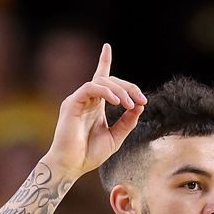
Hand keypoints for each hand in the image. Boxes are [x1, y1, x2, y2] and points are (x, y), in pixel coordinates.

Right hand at [43, 43, 146, 177]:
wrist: (72, 166)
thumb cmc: (89, 155)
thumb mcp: (115, 137)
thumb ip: (127, 122)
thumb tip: (139, 106)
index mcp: (95, 106)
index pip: (100, 80)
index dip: (103, 62)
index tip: (106, 47)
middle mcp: (86, 100)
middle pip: (108, 80)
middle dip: (128, 87)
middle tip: (141, 101)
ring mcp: (78, 100)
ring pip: (101, 82)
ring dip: (120, 91)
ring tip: (130, 105)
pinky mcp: (72, 103)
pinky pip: (90, 88)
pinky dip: (106, 92)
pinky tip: (117, 102)